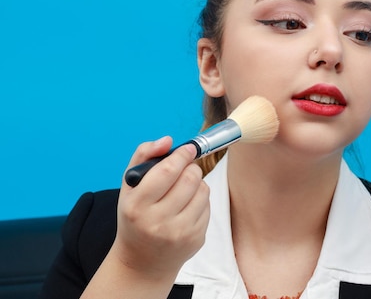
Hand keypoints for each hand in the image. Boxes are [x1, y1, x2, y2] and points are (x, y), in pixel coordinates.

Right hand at [111, 136, 210, 279]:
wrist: (142, 261)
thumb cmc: (135, 216)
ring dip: (197, 183)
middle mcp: (157, 221)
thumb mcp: (130, 187)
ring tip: (183, 189)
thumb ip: (144, 156)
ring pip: (203, 190)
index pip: (167, 171)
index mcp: (137, 205)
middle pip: (190, 178)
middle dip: (190, 167)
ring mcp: (179, 233)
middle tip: (184, 169)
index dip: (182, 155)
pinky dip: (200, 200)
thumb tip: (168, 140)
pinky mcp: (196, 239)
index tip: (188, 148)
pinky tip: (186, 207)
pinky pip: (208, 206)